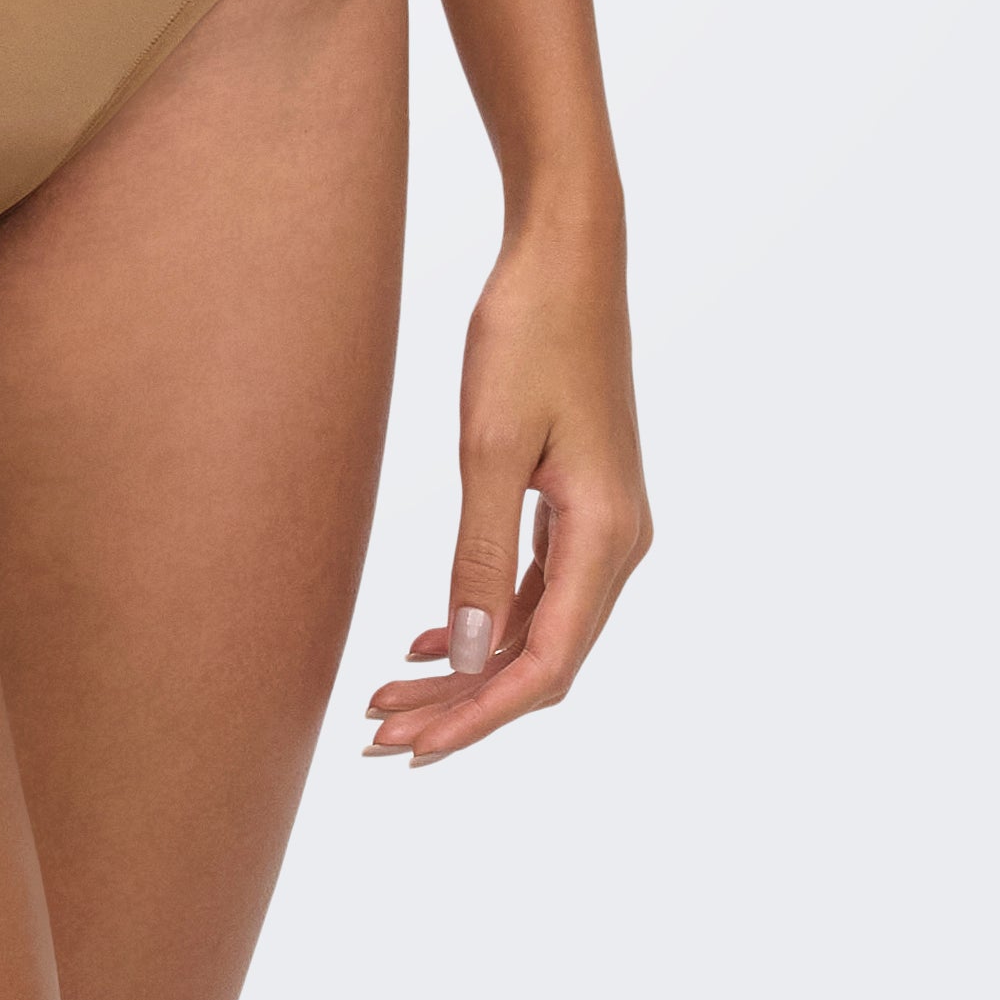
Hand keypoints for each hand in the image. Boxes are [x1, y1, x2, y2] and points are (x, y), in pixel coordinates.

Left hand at [366, 223, 648, 765]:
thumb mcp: (490, 445)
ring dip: (469, 668)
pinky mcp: (582, 499)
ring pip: (537, 626)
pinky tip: (432, 640)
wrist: (567, 252)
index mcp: (608, 538)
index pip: (547, 666)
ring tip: (390, 699)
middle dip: (463, 705)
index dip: (478, 716)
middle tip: (379, 738)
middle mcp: (619, 544)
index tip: (411, 747)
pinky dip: (486, 619)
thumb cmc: (528, 332)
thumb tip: (470, 658)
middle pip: (542, 658)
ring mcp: (606, 523)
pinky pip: (537, 586)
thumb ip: (481, 554)